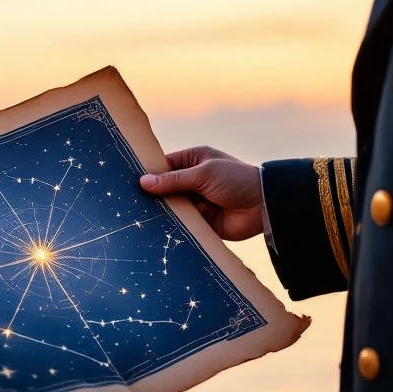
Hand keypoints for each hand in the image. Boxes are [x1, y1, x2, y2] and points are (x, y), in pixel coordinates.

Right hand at [139, 146, 264, 240]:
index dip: (148, 174)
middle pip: (165, 188)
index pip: (164, 166)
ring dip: (162, 212)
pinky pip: (182, 223)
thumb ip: (173, 180)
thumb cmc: (236, 180)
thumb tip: (143, 181)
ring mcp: (196, 202)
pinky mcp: (201, 221)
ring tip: (138, 217)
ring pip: (172, 207)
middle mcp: (193, 181)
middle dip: (152, 195)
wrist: (264, 206)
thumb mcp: (203, 174)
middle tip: (128, 202)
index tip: (128, 181)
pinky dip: (173, 225)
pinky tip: (156, 229)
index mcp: (193, 161)